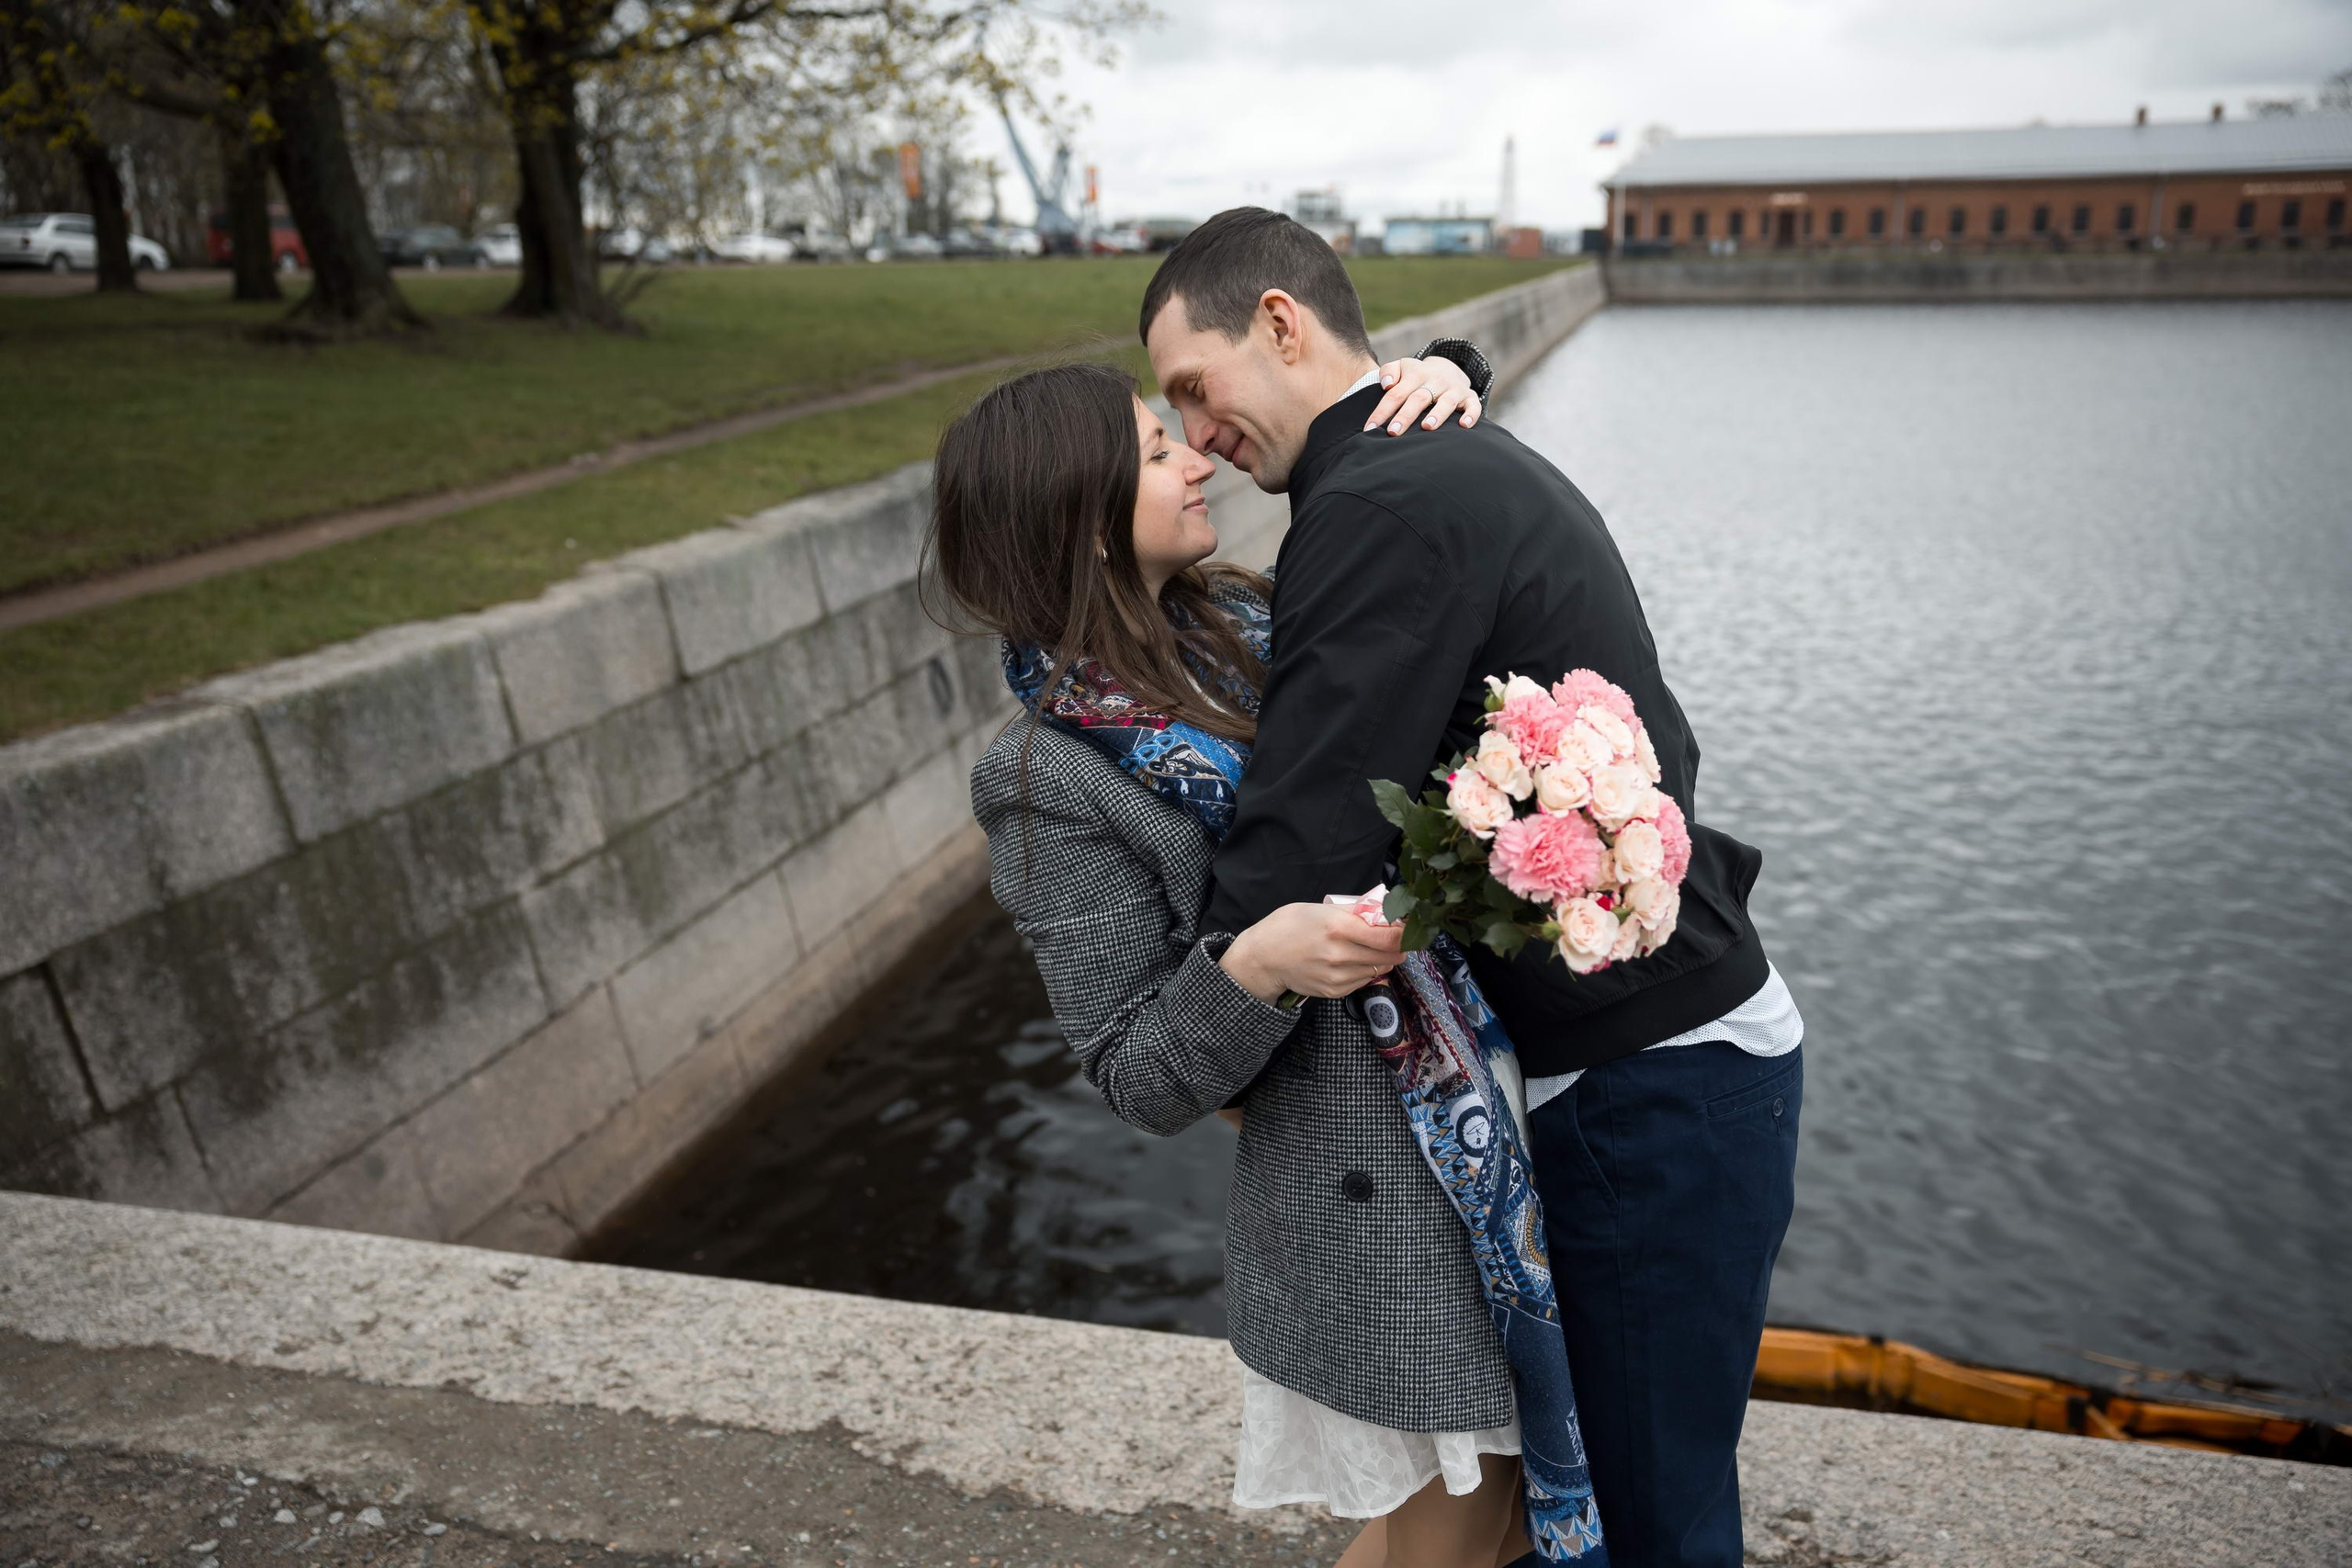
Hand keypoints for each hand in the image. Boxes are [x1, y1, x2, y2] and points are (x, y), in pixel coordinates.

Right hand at [1221, 902, 1405, 1003]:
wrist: (1263, 958)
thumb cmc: (1288, 926)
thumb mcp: (1319, 908)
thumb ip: (1352, 912)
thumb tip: (1383, 915)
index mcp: (1338, 927)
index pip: (1389, 937)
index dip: (1404, 934)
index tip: (1408, 930)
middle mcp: (1340, 954)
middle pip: (1389, 955)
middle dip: (1398, 948)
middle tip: (1399, 940)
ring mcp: (1337, 976)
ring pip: (1378, 969)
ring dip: (1383, 959)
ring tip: (1375, 949)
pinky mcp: (1334, 991)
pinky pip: (1363, 981)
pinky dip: (1366, 971)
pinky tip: (1356, 961)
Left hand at [1365, 355, 1481, 435]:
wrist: (1447, 368)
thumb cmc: (1416, 376)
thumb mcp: (1401, 367)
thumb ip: (1389, 371)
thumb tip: (1386, 384)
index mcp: (1416, 375)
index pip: (1395, 394)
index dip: (1382, 411)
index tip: (1370, 428)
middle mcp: (1435, 381)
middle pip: (1419, 398)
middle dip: (1406, 416)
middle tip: (1393, 432)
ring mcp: (1453, 389)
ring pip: (1446, 402)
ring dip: (1437, 414)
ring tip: (1427, 427)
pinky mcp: (1469, 397)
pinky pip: (1473, 405)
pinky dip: (1471, 415)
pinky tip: (1463, 425)